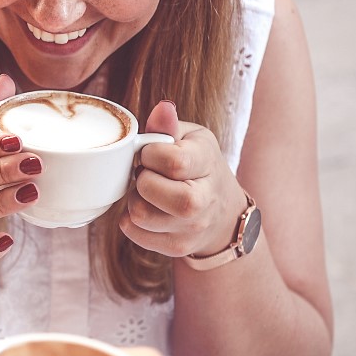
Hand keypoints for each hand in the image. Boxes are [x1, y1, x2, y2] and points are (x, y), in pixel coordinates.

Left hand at [120, 101, 246, 258]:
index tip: (151, 153)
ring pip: (139, 214)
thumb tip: (162, 108)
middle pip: (151, 190)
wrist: (223, 214)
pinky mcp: (176, 247)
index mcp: (208, 163)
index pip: (173, 161)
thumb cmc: (200, 167)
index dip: (151, 154)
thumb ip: (169, 125)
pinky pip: (134, 232)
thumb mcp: (191, 139)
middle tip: (149, 174)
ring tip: (149, 191)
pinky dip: (132, 219)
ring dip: (135, 199)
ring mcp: (191, 228)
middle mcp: (203, 201)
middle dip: (141, 178)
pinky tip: (149, 208)